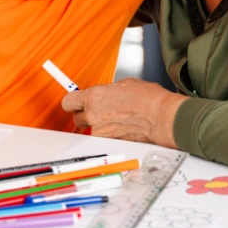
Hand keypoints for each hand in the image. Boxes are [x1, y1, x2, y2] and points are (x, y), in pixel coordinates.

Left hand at [61, 78, 186, 146]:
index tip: (75, 101)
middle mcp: (93, 114)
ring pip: (92, 129)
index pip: (68, 101)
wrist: (159, 116)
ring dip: (100, 124)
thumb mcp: (124, 85)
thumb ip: (107, 91)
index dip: (72, 102)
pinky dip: (110, 133)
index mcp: (94, 96)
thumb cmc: (147, 98)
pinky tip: (123, 126)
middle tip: (99, 110)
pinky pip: (104, 136)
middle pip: (77, 117)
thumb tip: (105, 94)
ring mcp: (100, 130)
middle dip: (86, 114)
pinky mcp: (109, 142)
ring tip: (117, 118)